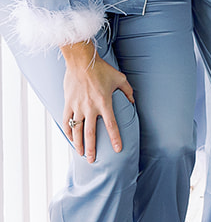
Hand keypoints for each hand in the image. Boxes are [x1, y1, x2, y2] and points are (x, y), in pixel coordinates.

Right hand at [61, 41, 134, 162]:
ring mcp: (77, 106)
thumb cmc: (102, 69)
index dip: (115, 138)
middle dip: (92, 149)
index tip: (118, 150)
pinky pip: (66, 121)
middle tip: (93, 160)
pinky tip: (70, 139)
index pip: (111, 125)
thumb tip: (133, 101)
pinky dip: (68, 131)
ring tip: (81, 154)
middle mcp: (90, 107)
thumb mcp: (119, 78)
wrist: (81, 61)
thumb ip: (127, 91)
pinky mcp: (68, 103)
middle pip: (91, 133)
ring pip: (77, 130)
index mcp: (104, 102)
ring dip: (78, 144)